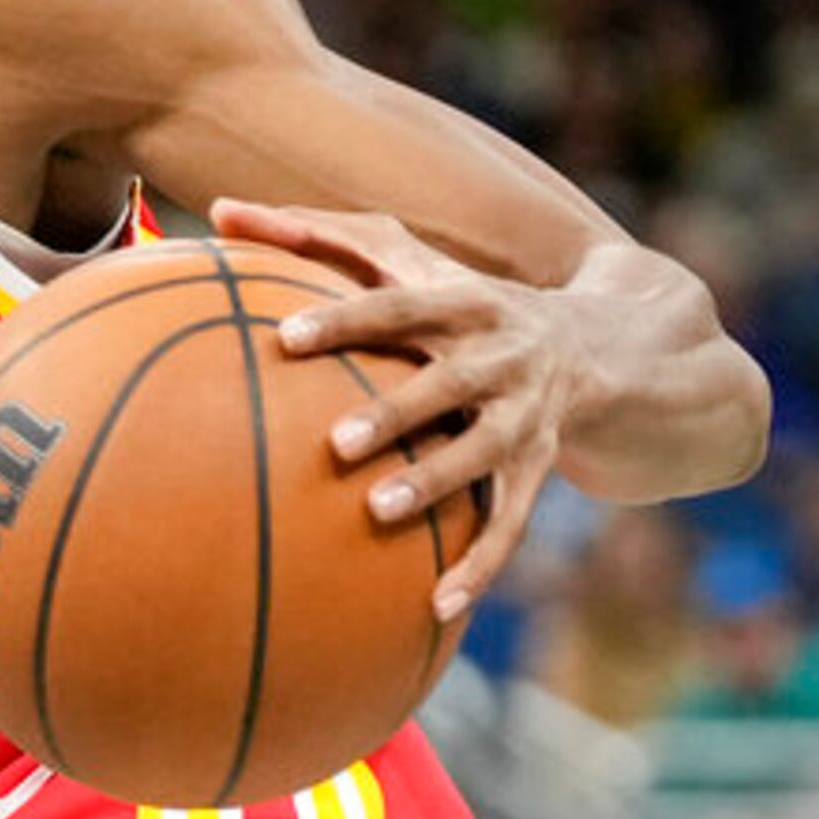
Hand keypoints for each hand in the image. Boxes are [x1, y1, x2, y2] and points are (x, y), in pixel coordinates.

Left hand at [211, 199, 572, 623]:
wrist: (601, 344)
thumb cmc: (459, 298)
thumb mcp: (406, 257)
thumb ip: (315, 234)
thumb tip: (217, 209)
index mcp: (462, 301)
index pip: (398, 306)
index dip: (346, 319)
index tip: (285, 338)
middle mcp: (500, 358)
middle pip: (447, 384)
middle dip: (397, 411)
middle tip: (335, 442)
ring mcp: (526, 417)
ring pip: (482, 456)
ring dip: (435, 485)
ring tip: (376, 512)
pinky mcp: (540, 468)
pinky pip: (510, 523)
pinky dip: (477, 566)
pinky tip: (434, 609)